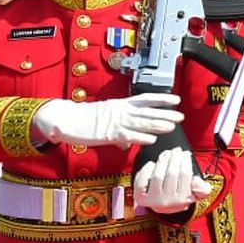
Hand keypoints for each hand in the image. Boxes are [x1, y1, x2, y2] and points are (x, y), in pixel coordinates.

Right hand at [33, 93, 183, 148]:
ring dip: (157, 124)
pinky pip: (126, 136)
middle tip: (180, 116)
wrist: (63, 118)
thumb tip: (127, 142)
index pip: (145, 99)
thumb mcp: (105, 120)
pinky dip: (139, 138)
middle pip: (147, 112)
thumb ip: (119, 131)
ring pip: (140, 123)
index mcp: (120, 105)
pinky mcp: (107, 134)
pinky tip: (151, 139)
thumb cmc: (83, 119)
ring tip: (171, 126)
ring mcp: (114, 122)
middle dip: (165, 114)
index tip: (176, 99)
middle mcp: (120, 111)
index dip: (161, 99)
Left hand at [133, 148, 212, 213]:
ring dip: (163, 162)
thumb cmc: (180, 195)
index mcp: (182, 199)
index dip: (185, 161)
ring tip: (167, 153)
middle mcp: (167, 201)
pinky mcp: (140, 197)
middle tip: (176, 149)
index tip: (186, 153)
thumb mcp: (196, 194)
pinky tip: (152, 164)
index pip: (185, 175)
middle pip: (172, 174)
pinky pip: (141, 182)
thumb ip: (203, 189)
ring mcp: (152, 200)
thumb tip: (196, 181)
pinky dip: (146, 171)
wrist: (164, 207)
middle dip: (175, 158)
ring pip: (158, 176)